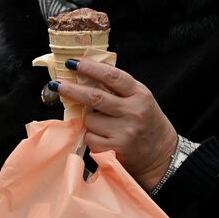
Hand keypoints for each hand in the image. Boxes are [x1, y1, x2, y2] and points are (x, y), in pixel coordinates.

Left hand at [51, 59, 177, 191]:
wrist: (161, 155)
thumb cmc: (146, 123)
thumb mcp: (140, 99)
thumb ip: (118, 88)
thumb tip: (86, 74)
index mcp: (140, 94)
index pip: (112, 76)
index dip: (90, 68)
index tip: (73, 63)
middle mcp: (133, 112)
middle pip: (95, 97)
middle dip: (71, 89)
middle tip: (57, 85)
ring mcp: (124, 132)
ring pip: (89, 120)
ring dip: (89, 119)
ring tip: (104, 124)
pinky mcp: (114, 148)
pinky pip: (90, 137)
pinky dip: (91, 136)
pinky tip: (104, 137)